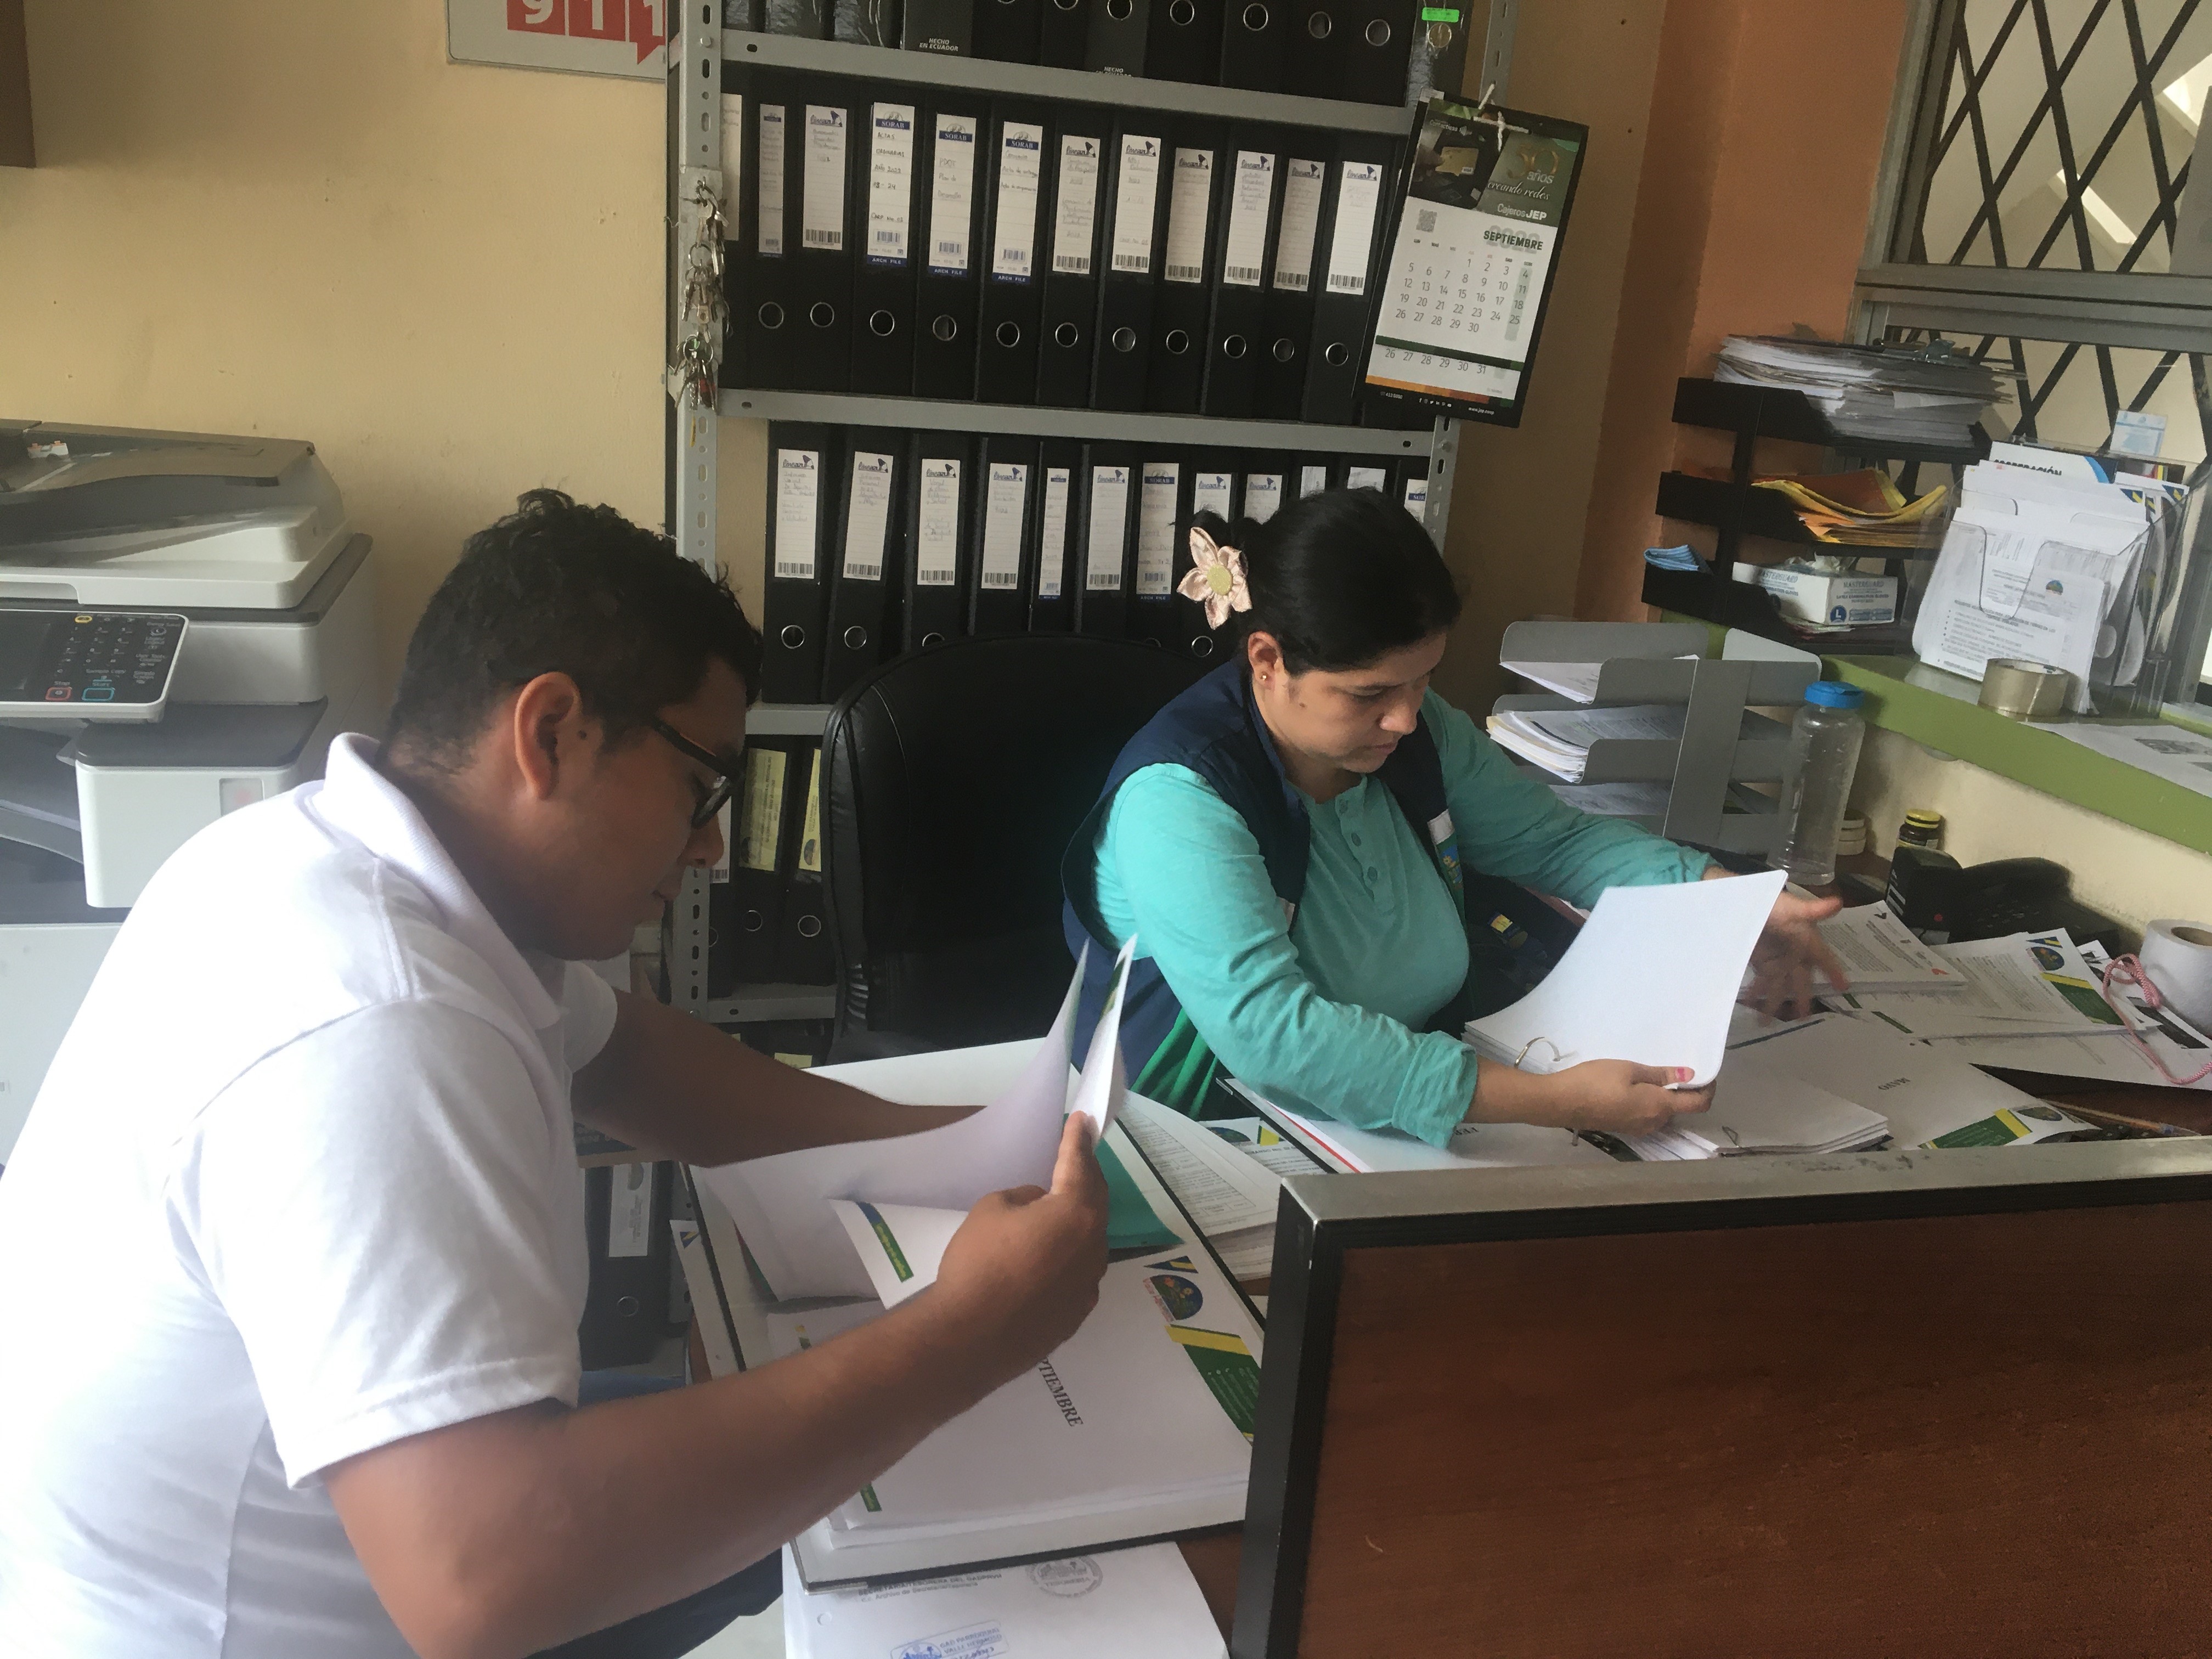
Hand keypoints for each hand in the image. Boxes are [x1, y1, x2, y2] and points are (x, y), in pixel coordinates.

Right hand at [930, 1113, 1108, 1383]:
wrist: (968, 1338)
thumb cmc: (978, 1263)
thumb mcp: (992, 1209)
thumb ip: (1024, 1198)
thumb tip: (1039, 1208)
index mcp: (1077, 1214)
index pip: (1080, 1166)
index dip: (1077, 1140)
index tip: (1083, 1120)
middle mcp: (1093, 1248)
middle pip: (1094, 1203)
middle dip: (1085, 1177)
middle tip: (1076, 1156)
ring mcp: (1088, 1286)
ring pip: (1088, 1241)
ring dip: (1076, 1222)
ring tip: (1057, 1210)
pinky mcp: (1075, 1315)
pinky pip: (1076, 1274)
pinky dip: (1067, 1258)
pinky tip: (1046, 1260)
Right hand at [1475, 1057, 1712, 1135]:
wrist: (1560, 1102)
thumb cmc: (1594, 1081)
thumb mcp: (1628, 1069)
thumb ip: (1661, 1075)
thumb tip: (1690, 1076)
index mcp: (1659, 1106)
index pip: (1698, 1104)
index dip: (1708, 1088)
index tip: (1706, 1072)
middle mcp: (1654, 1122)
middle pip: (1681, 1108)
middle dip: (1684, 1091)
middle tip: (1676, 1066)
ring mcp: (1638, 1127)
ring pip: (1663, 1112)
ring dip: (1666, 1096)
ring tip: (1653, 1073)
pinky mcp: (1625, 1127)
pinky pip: (1648, 1115)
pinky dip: (1651, 1102)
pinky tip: (1636, 1086)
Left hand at [1748, 886, 1847, 1021]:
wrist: (1739, 901)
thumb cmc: (1769, 903)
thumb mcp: (1790, 907)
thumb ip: (1812, 909)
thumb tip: (1838, 903)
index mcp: (1805, 940)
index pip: (1823, 958)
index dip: (1834, 971)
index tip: (1844, 987)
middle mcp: (1793, 953)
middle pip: (1800, 979)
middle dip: (1802, 998)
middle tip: (1804, 1017)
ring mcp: (1776, 959)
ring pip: (1779, 985)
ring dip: (1774, 1003)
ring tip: (1767, 1023)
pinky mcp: (1759, 961)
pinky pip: (1761, 981)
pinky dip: (1756, 993)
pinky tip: (1750, 1006)